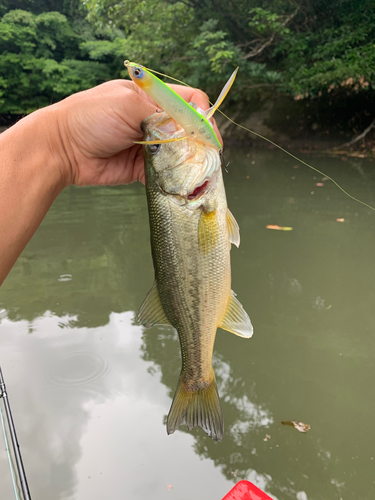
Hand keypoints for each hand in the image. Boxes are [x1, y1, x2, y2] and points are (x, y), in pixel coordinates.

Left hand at [51, 80, 221, 186]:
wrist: (62, 150)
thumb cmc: (90, 117)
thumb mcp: (126, 104)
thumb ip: (160, 115)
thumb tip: (187, 132)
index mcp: (151, 98)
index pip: (189, 101)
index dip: (202, 115)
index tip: (208, 134)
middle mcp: (154, 121)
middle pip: (189, 130)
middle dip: (199, 143)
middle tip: (205, 158)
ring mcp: (149, 146)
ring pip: (180, 155)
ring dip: (189, 165)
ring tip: (197, 176)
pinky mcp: (143, 168)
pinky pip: (165, 175)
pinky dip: (173, 181)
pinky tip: (180, 186)